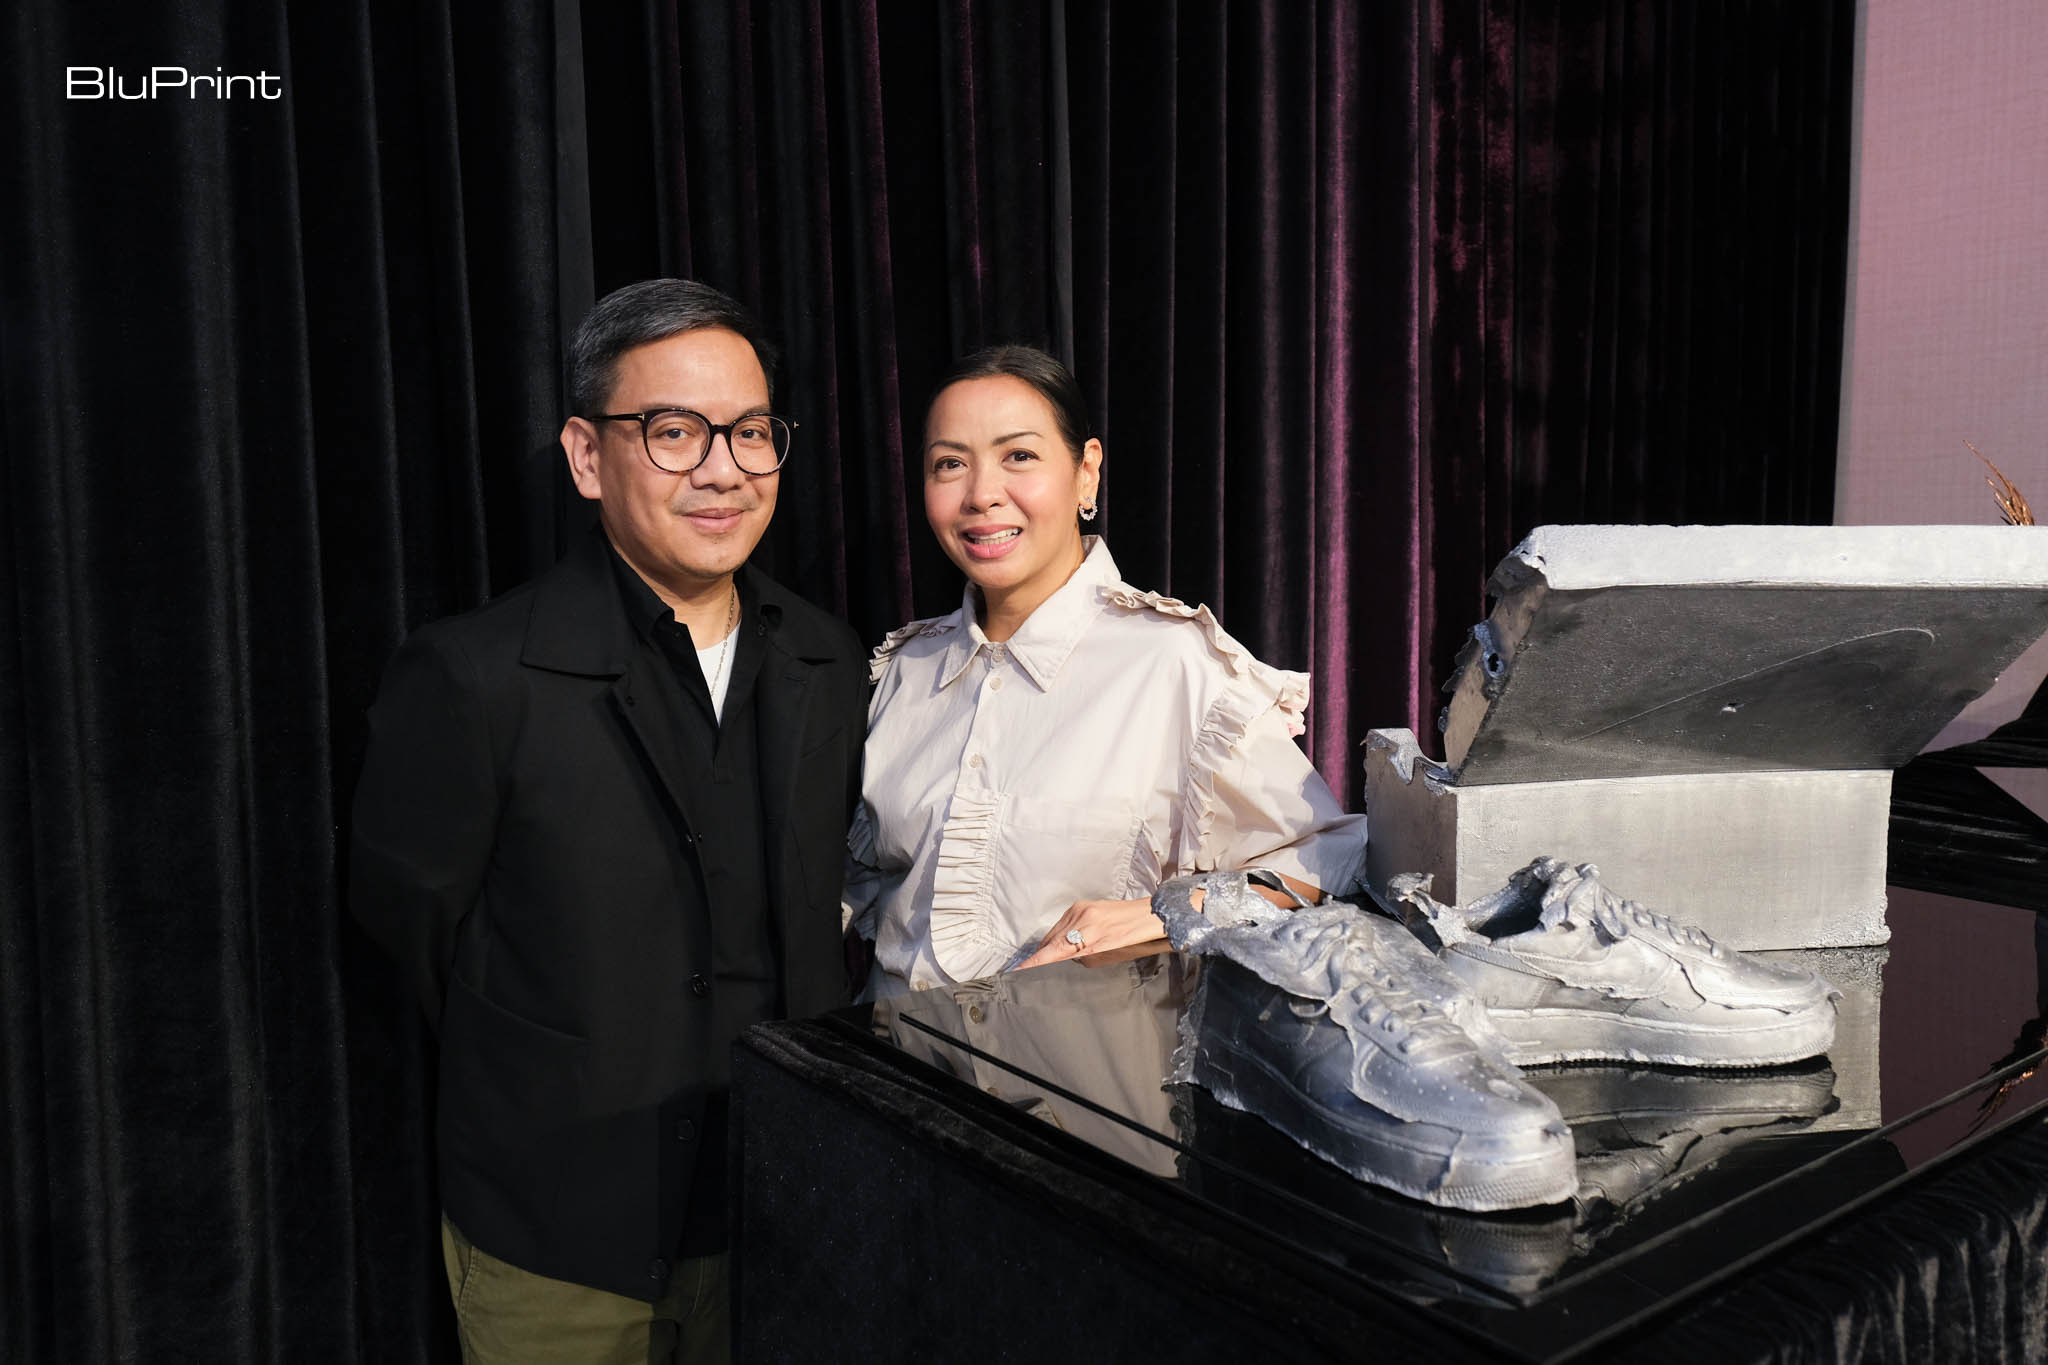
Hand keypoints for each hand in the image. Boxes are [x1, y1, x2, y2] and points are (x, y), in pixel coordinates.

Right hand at [1017, 897, 1169, 970]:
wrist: (1152, 915)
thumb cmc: (1137, 940)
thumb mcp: (1109, 956)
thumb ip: (1082, 959)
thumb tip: (1059, 961)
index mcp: (1090, 934)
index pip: (1054, 951)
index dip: (1035, 962)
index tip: (1019, 970)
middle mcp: (1082, 918)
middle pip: (1051, 942)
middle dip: (1041, 957)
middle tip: (1030, 970)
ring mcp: (1081, 909)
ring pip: (1055, 932)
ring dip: (1050, 946)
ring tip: (1047, 959)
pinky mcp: (1082, 905)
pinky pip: (1062, 923)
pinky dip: (1059, 935)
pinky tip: (1062, 943)